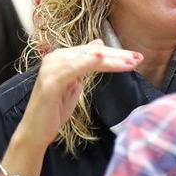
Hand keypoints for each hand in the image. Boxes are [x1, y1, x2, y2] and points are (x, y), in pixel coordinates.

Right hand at [18, 40, 141, 147]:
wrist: (36, 131)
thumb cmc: (55, 108)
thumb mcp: (75, 83)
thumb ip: (86, 64)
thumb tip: (98, 44)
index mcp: (63, 57)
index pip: (94, 51)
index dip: (116, 53)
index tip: (137, 57)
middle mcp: (56, 58)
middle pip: (93, 52)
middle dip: (119, 55)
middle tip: (139, 57)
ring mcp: (52, 68)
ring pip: (88, 59)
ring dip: (111, 60)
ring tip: (130, 62)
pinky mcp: (51, 81)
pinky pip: (73, 68)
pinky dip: (87, 61)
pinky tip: (101, 58)